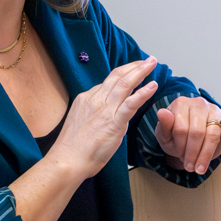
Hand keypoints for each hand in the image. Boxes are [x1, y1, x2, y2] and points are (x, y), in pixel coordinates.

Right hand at [50, 56, 158, 178]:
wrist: (67, 160)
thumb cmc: (73, 148)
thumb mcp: (81, 122)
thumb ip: (96, 114)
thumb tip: (109, 115)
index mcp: (86, 98)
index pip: (107, 83)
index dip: (123, 75)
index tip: (134, 71)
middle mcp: (95, 99)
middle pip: (117, 76)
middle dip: (134, 66)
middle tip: (147, 60)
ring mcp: (104, 109)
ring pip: (124, 83)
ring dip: (140, 71)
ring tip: (152, 63)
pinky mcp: (113, 122)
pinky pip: (131, 103)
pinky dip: (143, 92)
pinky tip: (153, 86)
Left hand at [154, 96, 220, 174]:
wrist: (189, 133)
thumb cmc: (176, 133)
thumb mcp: (165, 133)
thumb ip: (163, 125)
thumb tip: (162, 113)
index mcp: (181, 104)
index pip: (181, 128)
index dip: (180, 146)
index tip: (179, 157)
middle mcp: (198, 103)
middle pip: (197, 132)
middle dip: (193, 153)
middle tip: (190, 167)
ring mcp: (214, 110)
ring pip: (213, 133)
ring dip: (206, 154)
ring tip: (200, 168)